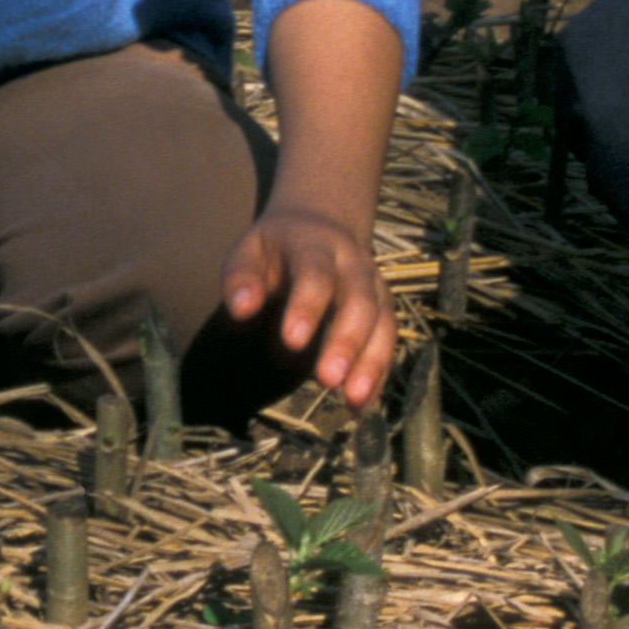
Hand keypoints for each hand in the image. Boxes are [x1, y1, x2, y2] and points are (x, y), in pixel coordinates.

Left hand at [220, 200, 395, 407]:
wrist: (321, 222)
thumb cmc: (276, 248)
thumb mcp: (250, 249)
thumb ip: (242, 277)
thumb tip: (241, 310)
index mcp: (316, 244)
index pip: (315, 273)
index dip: (307, 305)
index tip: (292, 341)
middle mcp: (353, 263)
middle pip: (359, 300)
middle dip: (347, 341)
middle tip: (327, 380)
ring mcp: (374, 285)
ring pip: (383, 322)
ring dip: (371, 363)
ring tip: (352, 400)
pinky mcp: (383, 307)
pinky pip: (388, 340)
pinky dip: (377, 374)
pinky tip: (359, 406)